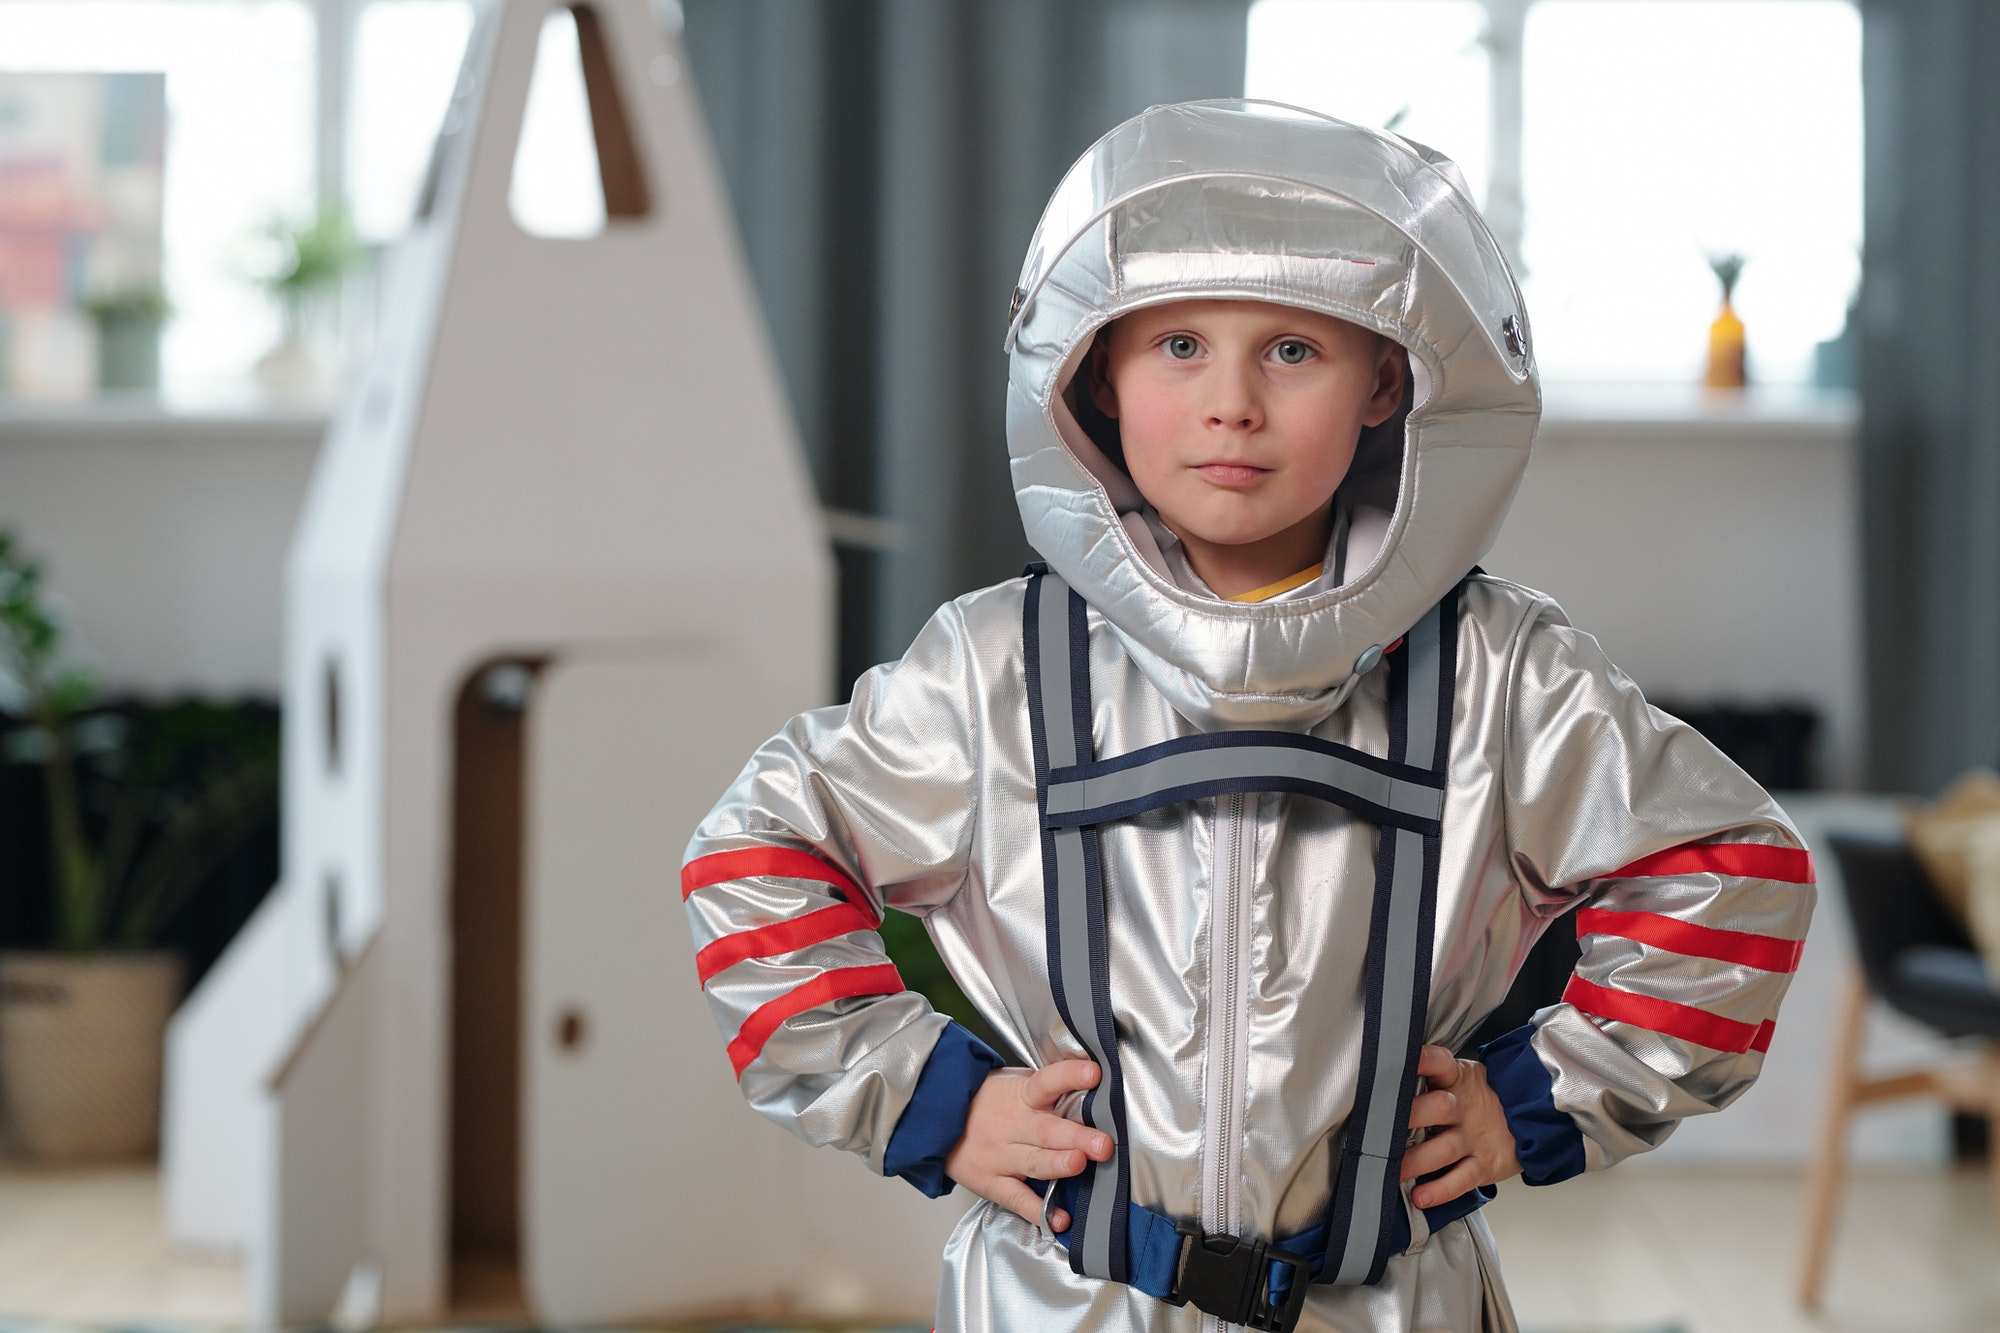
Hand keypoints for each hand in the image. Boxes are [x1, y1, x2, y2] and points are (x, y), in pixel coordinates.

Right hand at [944, 1059, 1113, 1231]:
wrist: (936, 1122)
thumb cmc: (983, 1101)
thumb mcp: (1012, 1081)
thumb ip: (1047, 1084)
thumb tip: (1090, 1073)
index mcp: (1022, 1096)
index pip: (1047, 1081)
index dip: (1069, 1076)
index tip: (1093, 1074)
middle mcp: (1014, 1125)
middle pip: (1047, 1130)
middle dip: (1076, 1137)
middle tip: (1102, 1143)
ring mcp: (1002, 1156)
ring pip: (1034, 1162)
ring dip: (1058, 1165)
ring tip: (1078, 1165)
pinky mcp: (993, 1182)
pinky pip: (1017, 1199)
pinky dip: (1038, 1210)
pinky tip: (1059, 1218)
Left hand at [1401, 1045, 1521, 1208]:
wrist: (1531, 1117)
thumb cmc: (1479, 1097)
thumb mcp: (1461, 1077)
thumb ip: (1429, 1075)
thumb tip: (1385, 1072)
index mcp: (1456, 1079)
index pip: (1439, 1063)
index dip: (1421, 1060)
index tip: (1400, 1060)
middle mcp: (1463, 1107)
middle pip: (1438, 1107)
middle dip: (1412, 1115)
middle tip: (1381, 1124)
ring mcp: (1473, 1137)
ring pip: (1444, 1149)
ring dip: (1416, 1162)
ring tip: (1392, 1170)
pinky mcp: (1484, 1165)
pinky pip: (1461, 1179)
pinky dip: (1441, 1191)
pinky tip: (1421, 1197)